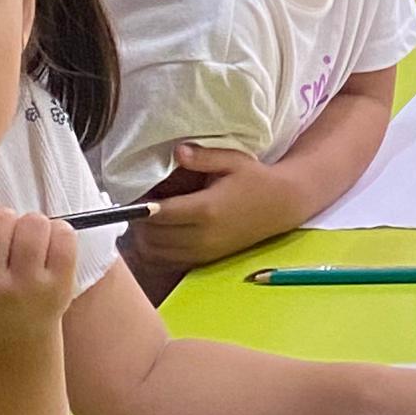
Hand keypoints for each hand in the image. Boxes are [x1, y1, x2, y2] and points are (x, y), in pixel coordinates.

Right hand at [0, 198, 80, 354]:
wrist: (10, 341)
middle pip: (0, 216)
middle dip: (2, 220)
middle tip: (2, 244)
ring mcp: (25, 288)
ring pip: (33, 220)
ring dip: (30, 226)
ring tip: (24, 247)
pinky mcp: (58, 286)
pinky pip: (63, 232)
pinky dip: (57, 233)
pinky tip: (46, 253)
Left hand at [128, 144, 306, 278]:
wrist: (281, 205)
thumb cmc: (255, 179)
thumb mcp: (233, 160)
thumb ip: (203, 156)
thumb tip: (177, 152)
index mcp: (206, 209)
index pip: (159, 214)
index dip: (140, 207)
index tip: (134, 195)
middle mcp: (203, 235)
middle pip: (153, 237)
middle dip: (138, 223)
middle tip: (137, 205)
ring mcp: (204, 251)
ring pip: (157, 254)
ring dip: (144, 238)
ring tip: (147, 219)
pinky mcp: (206, 259)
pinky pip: (168, 262)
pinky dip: (156, 252)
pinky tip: (159, 234)